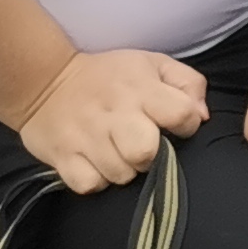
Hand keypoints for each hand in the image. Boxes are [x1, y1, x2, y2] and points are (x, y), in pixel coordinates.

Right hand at [16, 49, 206, 194]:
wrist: (45, 81)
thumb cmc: (110, 76)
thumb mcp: (153, 64)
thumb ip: (188, 84)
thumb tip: (202, 117)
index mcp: (141, 88)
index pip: (182, 114)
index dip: (186, 124)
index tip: (173, 125)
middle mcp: (115, 113)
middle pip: (146, 152)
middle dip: (150, 156)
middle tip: (141, 147)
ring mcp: (86, 136)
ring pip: (120, 174)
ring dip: (123, 170)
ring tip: (116, 153)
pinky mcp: (62, 157)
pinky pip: (90, 184)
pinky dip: (96, 180)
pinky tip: (96, 164)